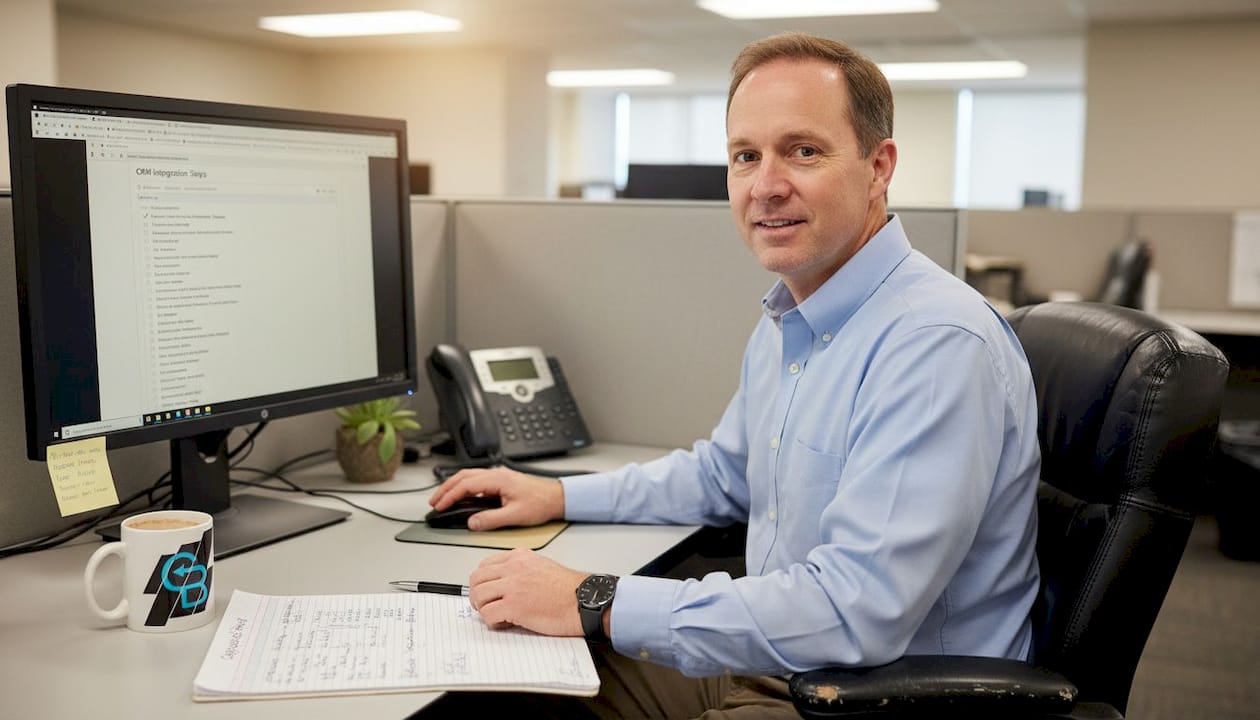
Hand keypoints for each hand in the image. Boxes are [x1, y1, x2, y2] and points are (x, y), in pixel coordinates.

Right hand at [428, 466, 563, 530]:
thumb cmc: (541, 503)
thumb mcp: (515, 516)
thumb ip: (491, 519)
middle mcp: (496, 474)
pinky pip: (476, 481)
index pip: (466, 485)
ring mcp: (498, 476)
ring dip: (453, 487)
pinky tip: (461, 497)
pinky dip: (464, 488)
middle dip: (445, 489)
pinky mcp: (501, 481)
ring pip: (468, 477)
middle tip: (433, 502)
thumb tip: (472, 522)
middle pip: (463, 476)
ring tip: (442, 499)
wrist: (557, 497)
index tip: (439, 506)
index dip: (450, 496)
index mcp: (498, 479)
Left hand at [468, 548, 586, 635]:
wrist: (584, 601)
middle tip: (485, 606)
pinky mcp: (514, 606)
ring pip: (478, 596)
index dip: (483, 582)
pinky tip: (506, 623)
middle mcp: (514, 568)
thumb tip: (502, 584)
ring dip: (483, 609)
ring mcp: (513, 586)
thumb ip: (521, 570)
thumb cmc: (569, 590)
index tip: (488, 592)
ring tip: (496, 615)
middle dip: (477, 595)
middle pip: (476, 579)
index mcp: (520, 557)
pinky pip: (488, 614)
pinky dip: (492, 622)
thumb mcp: (542, 567)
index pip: (485, 565)